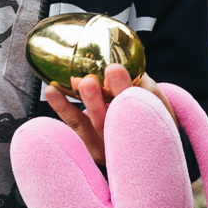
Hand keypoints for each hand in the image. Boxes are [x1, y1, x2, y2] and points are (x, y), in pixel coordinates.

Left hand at [42, 64, 170, 166]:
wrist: (137, 149)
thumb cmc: (145, 116)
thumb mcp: (154, 102)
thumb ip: (142, 82)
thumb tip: (126, 58)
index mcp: (152, 122)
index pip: (151, 106)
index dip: (144, 89)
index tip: (134, 71)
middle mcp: (131, 137)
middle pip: (126, 116)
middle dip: (120, 91)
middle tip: (114, 70)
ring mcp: (110, 145)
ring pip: (99, 123)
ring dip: (91, 101)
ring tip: (86, 82)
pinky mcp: (91, 145)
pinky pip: (76, 125)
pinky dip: (63, 107)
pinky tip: (52, 91)